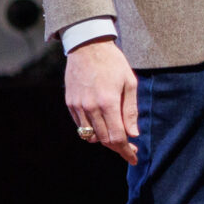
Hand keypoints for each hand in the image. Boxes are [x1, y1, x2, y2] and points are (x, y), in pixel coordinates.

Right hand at [65, 38, 140, 163]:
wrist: (87, 46)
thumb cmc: (113, 62)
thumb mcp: (129, 83)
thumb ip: (131, 110)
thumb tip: (133, 134)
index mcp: (108, 102)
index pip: (117, 137)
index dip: (126, 151)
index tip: (134, 158)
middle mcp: (90, 107)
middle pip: (103, 139)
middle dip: (118, 147)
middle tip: (130, 147)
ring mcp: (78, 106)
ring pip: (90, 135)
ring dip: (104, 139)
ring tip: (117, 134)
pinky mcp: (70, 103)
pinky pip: (81, 125)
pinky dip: (91, 129)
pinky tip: (102, 124)